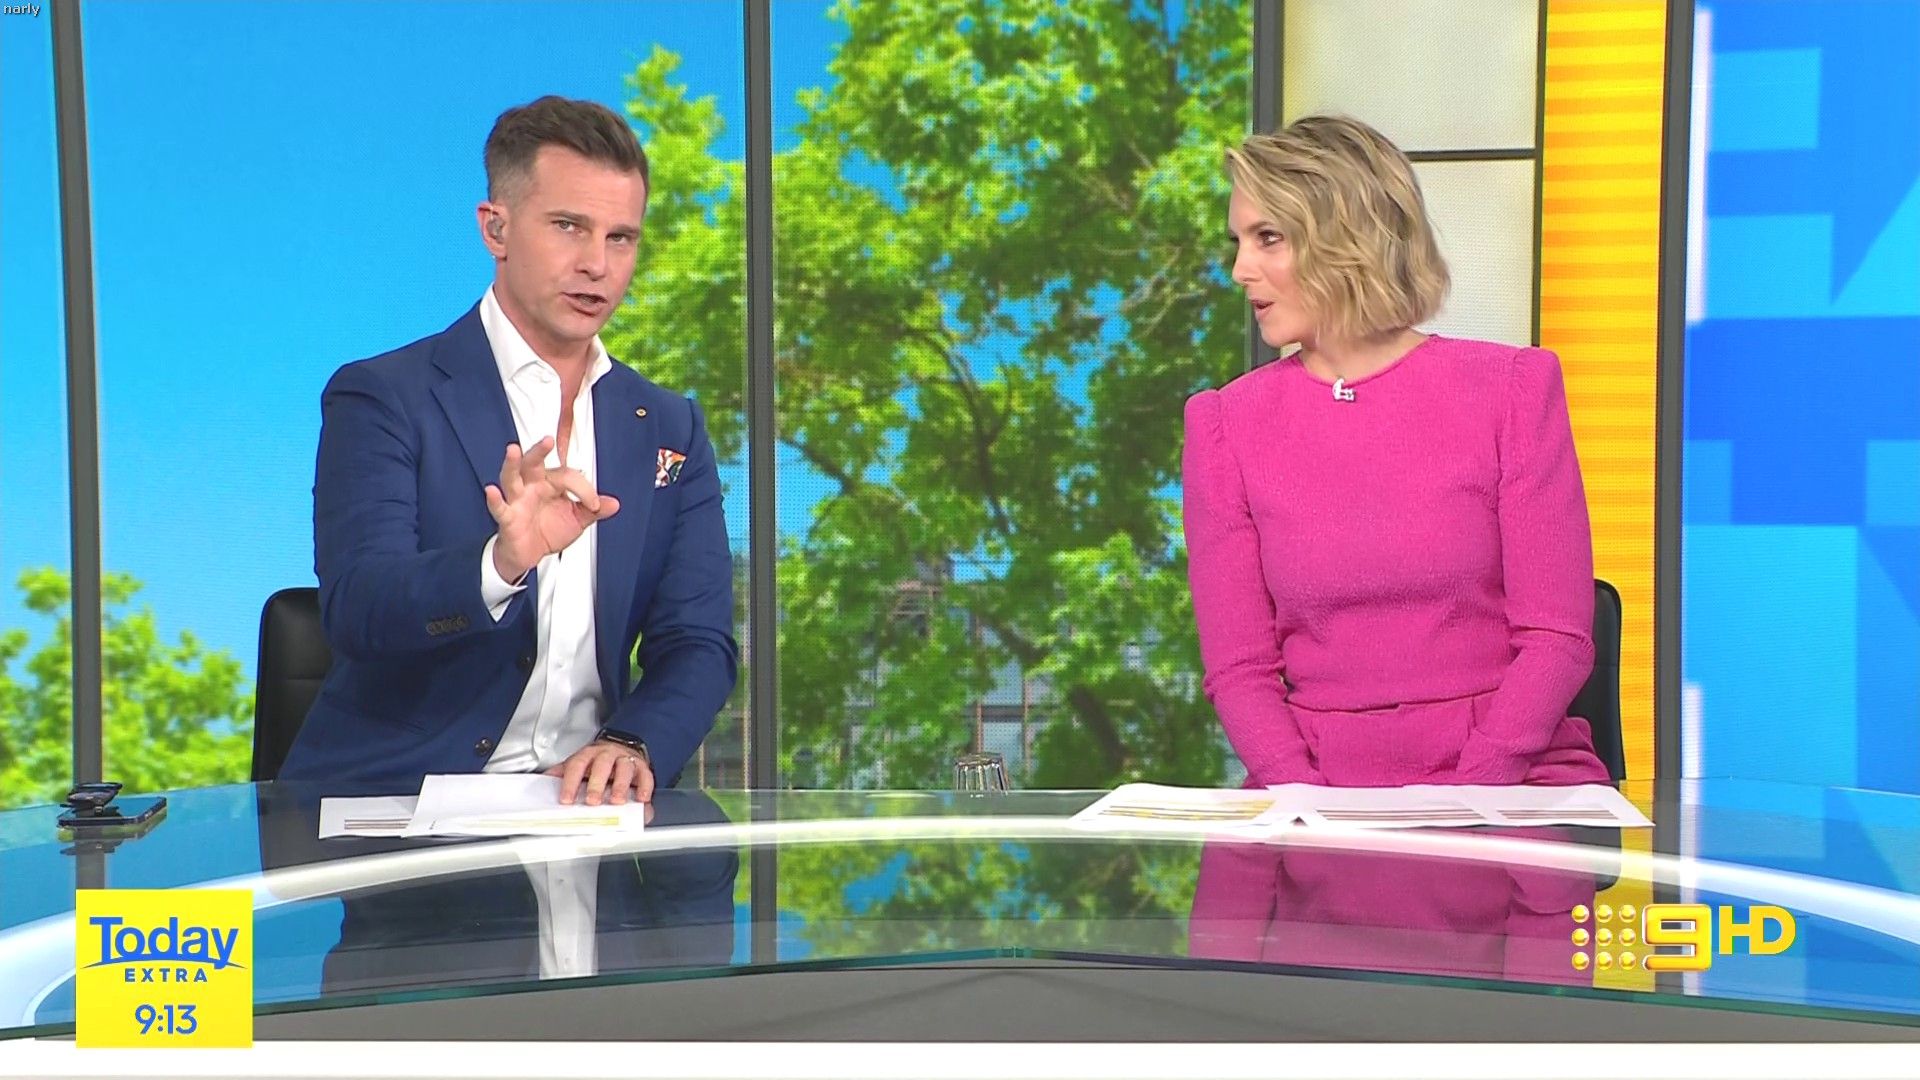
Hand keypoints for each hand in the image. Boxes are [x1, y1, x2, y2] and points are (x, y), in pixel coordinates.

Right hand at [485, 436, 619, 581]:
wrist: (530, 554)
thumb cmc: (548, 530)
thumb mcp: (576, 520)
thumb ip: (594, 510)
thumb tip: (614, 504)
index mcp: (550, 483)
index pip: (567, 476)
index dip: (584, 489)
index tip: (593, 504)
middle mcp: (532, 486)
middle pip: (532, 463)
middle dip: (539, 450)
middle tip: (548, 440)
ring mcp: (517, 500)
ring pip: (512, 477)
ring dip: (512, 464)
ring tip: (512, 450)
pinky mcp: (507, 517)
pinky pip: (499, 507)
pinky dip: (494, 499)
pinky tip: (491, 490)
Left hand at [546, 740, 653, 805]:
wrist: (621, 748)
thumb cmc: (597, 762)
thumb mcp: (578, 764)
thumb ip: (562, 774)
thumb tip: (543, 783)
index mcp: (588, 755)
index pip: (577, 766)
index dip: (571, 783)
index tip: (566, 799)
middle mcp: (607, 755)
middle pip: (602, 765)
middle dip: (596, 784)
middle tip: (592, 801)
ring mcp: (625, 760)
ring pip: (624, 768)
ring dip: (621, 785)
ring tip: (617, 801)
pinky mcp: (642, 767)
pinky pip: (646, 776)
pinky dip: (645, 787)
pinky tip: (641, 799)